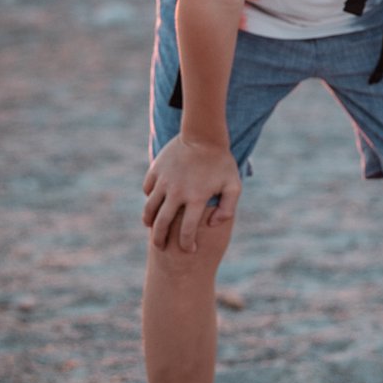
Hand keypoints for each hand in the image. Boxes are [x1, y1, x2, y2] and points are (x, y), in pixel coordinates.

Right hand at [141, 135, 240, 251]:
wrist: (204, 134)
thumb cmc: (221, 162)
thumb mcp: (234, 185)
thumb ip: (228, 208)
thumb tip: (213, 224)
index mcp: (196, 198)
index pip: (186, 230)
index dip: (186, 244)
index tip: (189, 249)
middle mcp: (177, 192)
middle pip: (162, 224)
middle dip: (160, 240)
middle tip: (161, 247)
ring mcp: (164, 181)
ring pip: (149, 208)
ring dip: (149, 221)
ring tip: (152, 227)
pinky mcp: (156, 170)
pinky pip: (147, 189)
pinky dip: (150, 198)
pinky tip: (155, 202)